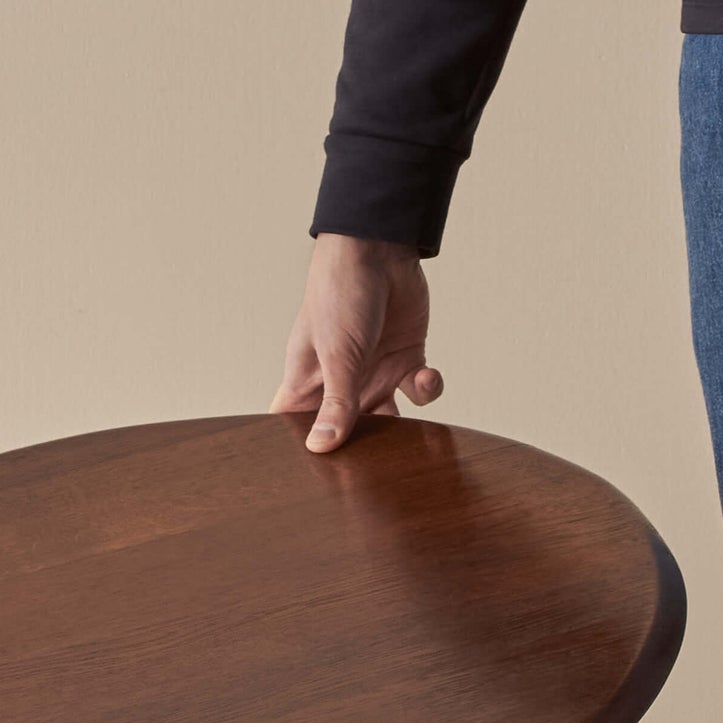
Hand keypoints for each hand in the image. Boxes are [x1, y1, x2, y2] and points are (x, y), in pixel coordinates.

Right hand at [269, 232, 443, 452]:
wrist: (379, 247)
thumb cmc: (339, 293)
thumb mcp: (337, 355)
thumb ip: (336, 404)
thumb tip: (321, 448)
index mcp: (308, 381)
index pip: (293, 425)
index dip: (298, 449)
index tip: (310, 475)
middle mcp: (340, 382)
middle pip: (346, 431)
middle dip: (360, 449)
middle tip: (372, 467)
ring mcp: (375, 372)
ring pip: (389, 419)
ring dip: (402, 428)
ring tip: (408, 431)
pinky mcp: (407, 359)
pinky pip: (421, 391)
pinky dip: (429, 390)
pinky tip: (426, 377)